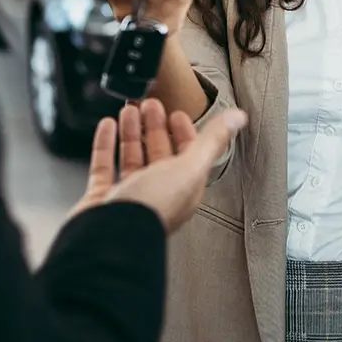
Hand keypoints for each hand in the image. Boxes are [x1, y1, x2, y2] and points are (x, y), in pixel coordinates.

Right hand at [69, 98, 246, 231]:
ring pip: (132, 157)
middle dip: (156, 126)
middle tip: (151, 104)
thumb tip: (238, 119)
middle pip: (159, 153)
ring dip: (132, 131)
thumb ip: (212, 141)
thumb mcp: (190, 167)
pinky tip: (107, 126)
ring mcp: (129, 196)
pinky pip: (104, 165)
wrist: (109, 236)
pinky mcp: (103, 197)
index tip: (177, 113)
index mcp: (183, 188)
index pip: (189, 154)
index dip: (185, 132)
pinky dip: (106, 143)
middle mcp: (157, 193)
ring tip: (130, 109)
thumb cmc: (151, 209)